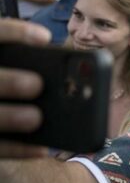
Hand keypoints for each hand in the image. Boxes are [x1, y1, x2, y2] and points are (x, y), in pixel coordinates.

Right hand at [0, 19, 49, 157]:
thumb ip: (38, 66)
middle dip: (8, 81)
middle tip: (36, 85)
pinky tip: (41, 150)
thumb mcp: (26, 73)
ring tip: (36, 118)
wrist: (7, 126)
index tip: (46, 38)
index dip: (16, 33)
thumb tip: (70, 69)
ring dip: (8, 116)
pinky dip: (16, 149)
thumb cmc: (22, 92)